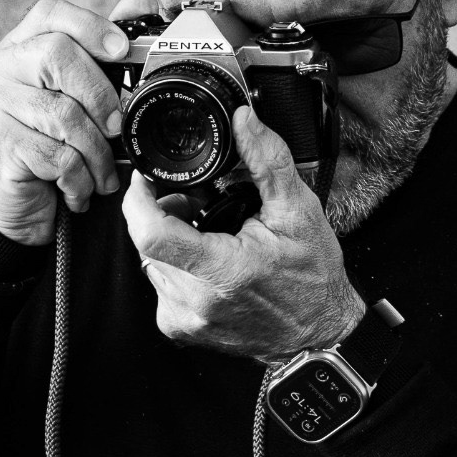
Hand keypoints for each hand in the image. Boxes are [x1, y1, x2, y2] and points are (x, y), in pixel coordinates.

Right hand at [0, 0, 145, 245]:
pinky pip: (56, 155)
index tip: (121, 51)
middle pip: (57, 54)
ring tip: (102, 172)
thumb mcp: (79, 97)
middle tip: (116, 127)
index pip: (50, 13)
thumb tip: (140, 2)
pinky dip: (79, 178)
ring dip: (95, 151)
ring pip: (62, 113)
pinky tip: (79, 187)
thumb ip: (104, 50)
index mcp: (19, 47)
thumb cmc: (50, 144)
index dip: (90, 25)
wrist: (17, 205)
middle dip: (100, 95)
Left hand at [122, 106, 366, 362]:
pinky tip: (207, 262)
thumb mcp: (298, 210)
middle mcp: (196, 300)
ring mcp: (185, 319)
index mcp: (224, 271)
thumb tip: (244, 120)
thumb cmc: (312, 279)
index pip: (151, 233)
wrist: (317, 335)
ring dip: (171, 239)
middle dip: (163, 213)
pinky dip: (176, 265)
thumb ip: (266, 159)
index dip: (139, 199)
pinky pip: (161, 283)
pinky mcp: (180, 328)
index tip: (146, 180)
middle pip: (148, 241)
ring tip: (208, 233)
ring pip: (151, 261)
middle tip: (195, 203)